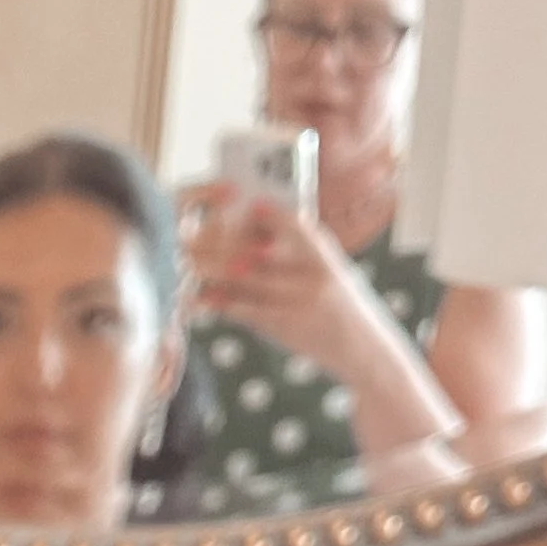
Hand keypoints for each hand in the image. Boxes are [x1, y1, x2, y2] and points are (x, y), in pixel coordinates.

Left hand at [187, 188, 374, 370]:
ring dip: (210, 269)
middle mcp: (313, 270)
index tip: (233, 198)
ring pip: (245, 277)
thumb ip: (296, 247)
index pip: (293, 223)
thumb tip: (250, 226)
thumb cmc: (334, 302)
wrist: (360, 347)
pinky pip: (243, 308)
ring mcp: (299, 298)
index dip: (265, 212)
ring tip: (186, 263)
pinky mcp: (284, 324)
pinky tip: (199, 297)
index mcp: (322, 250)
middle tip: (187, 236)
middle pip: (257, 249)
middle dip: (218, 241)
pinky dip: (218, 302)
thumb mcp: (325, 267)